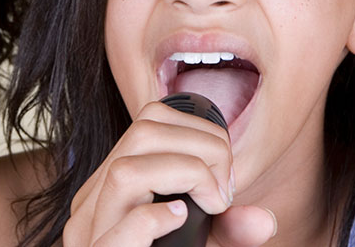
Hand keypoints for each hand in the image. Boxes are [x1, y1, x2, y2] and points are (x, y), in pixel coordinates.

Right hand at [62, 101, 276, 246]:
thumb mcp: (199, 243)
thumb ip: (229, 228)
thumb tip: (264, 221)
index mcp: (111, 188)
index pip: (149, 120)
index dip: (197, 131)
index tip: (224, 174)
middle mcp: (93, 204)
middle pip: (142, 133)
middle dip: (203, 149)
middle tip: (225, 192)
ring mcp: (90, 233)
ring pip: (127, 169)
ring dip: (187, 175)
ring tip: (214, 205)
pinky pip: (127, 225)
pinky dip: (160, 217)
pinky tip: (181, 221)